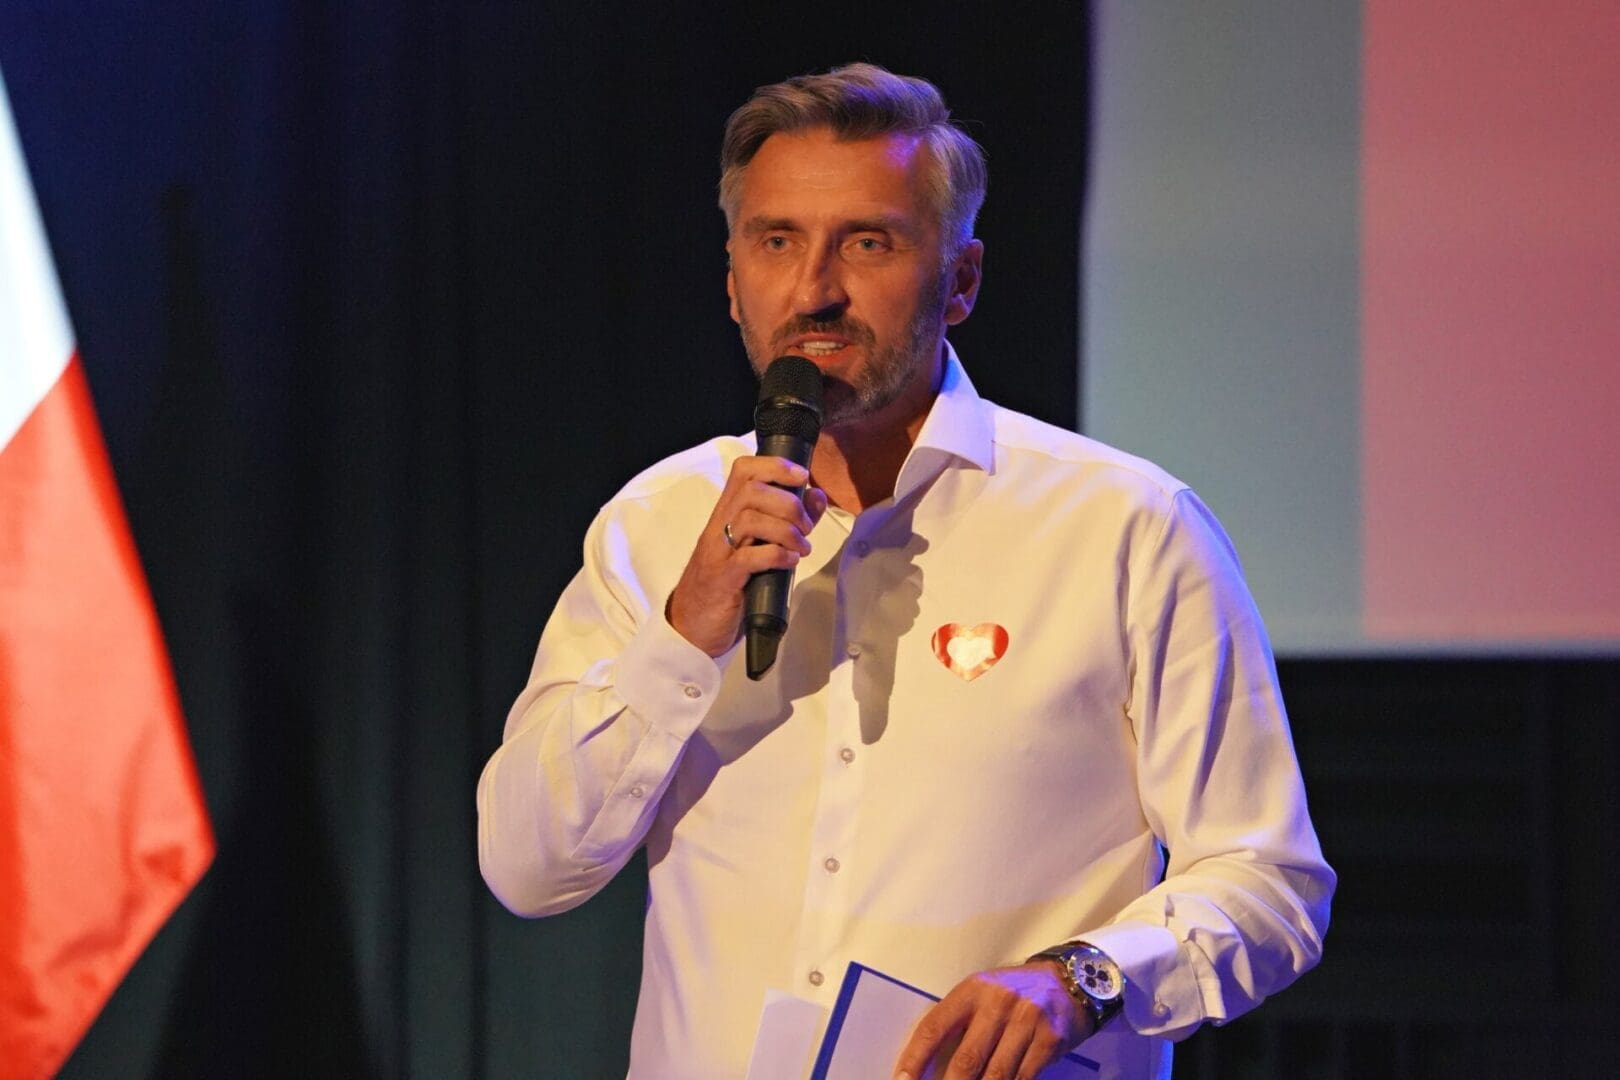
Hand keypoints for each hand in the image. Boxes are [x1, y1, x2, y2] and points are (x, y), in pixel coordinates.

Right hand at [666, 455, 827, 656]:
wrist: (692, 624)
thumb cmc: (728, 582)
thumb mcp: (757, 546)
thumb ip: (787, 520)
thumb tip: (815, 496)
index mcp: (727, 513)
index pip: (744, 470)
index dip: (775, 465)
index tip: (801, 476)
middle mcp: (719, 527)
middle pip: (752, 491)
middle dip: (788, 503)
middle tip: (805, 526)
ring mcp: (719, 552)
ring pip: (750, 520)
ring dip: (786, 530)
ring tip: (802, 547)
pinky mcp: (723, 579)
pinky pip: (749, 558)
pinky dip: (777, 555)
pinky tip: (790, 561)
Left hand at [893, 962, 1090, 1079]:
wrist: (1068, 982)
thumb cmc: (1013, 993)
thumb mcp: (982, 995)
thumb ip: (959, 1023)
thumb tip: (928, 1066)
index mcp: (972, 990)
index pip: (934, 1026)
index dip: (915, 1058)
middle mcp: (998, 1003)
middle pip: (966, 1059)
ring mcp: (1026, 1021)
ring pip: (995, 1075)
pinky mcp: (1049, 1039)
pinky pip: (1023, 1078)